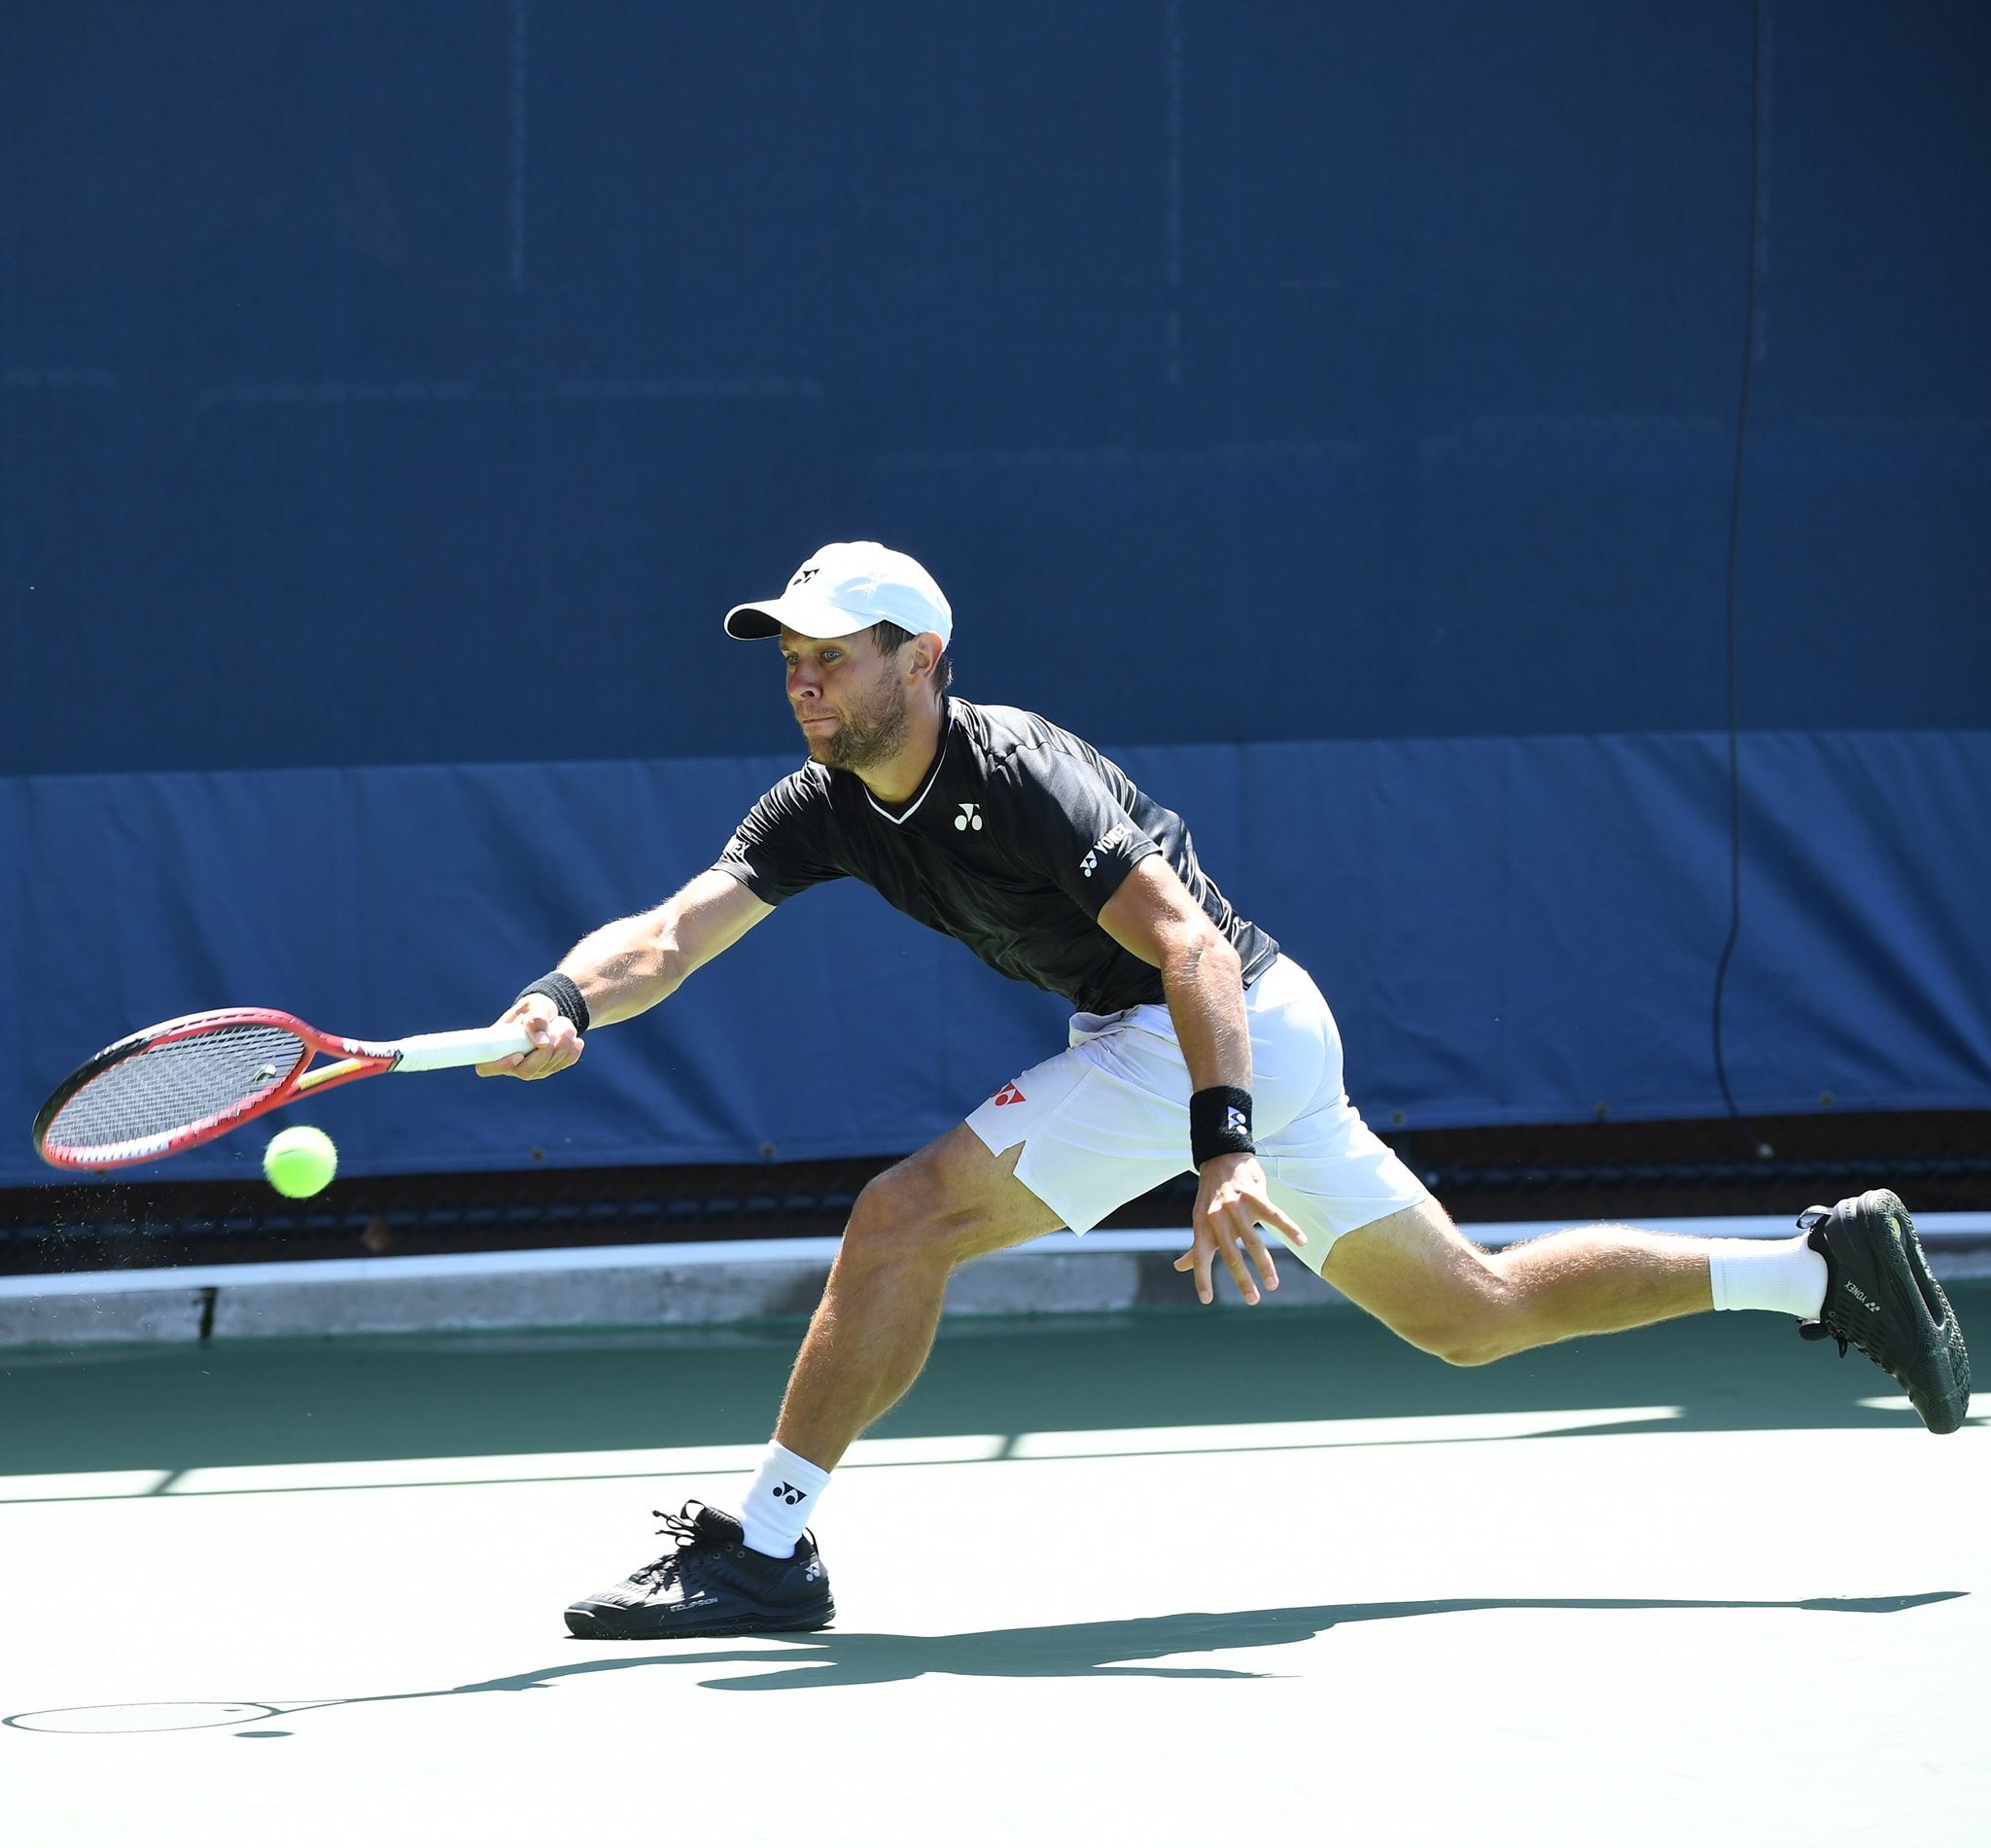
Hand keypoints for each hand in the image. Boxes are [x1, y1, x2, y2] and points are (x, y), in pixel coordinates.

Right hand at [475, 996, 583, 1079]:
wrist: (550, 1012)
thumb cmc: (535, 1007)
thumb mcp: (534, 1005)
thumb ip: (535, 1018)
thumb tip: (541, 1042)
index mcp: (496, 1045)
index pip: (487, 1066)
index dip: (500, 1066)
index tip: (519, 1054)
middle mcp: (511, 1062)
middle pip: (524, 1071)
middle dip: (544, 1054)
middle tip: (559, 1031)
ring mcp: (530, 1068)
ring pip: (545, 1069)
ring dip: (561, 1049)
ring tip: (568, 1027)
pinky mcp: (548, 1068)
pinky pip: (560, 1066)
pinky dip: (570, 1054)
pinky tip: (576, 1041)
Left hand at [1174, 1151, 1306, 1305]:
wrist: (1223, 1157)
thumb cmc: (1211, 1195)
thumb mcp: (1200, 1219)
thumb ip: (1195, 1246)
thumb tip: (1179, 1267)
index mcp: (1203, 1225)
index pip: (1200, 1257)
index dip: (1202, 1278)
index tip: (1207, 1300)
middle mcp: (1218, 1218)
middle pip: (1231, 1254)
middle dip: (1242, 1280)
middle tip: (1253, 1300)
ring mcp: (1238, 1206)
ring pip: (1254, 1241)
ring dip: (1265, 1265)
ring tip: (1273, 1284)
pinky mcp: (1256, 1195)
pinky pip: (1275, 1216)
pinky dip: (1290, 1229)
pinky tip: (1301, 1241)